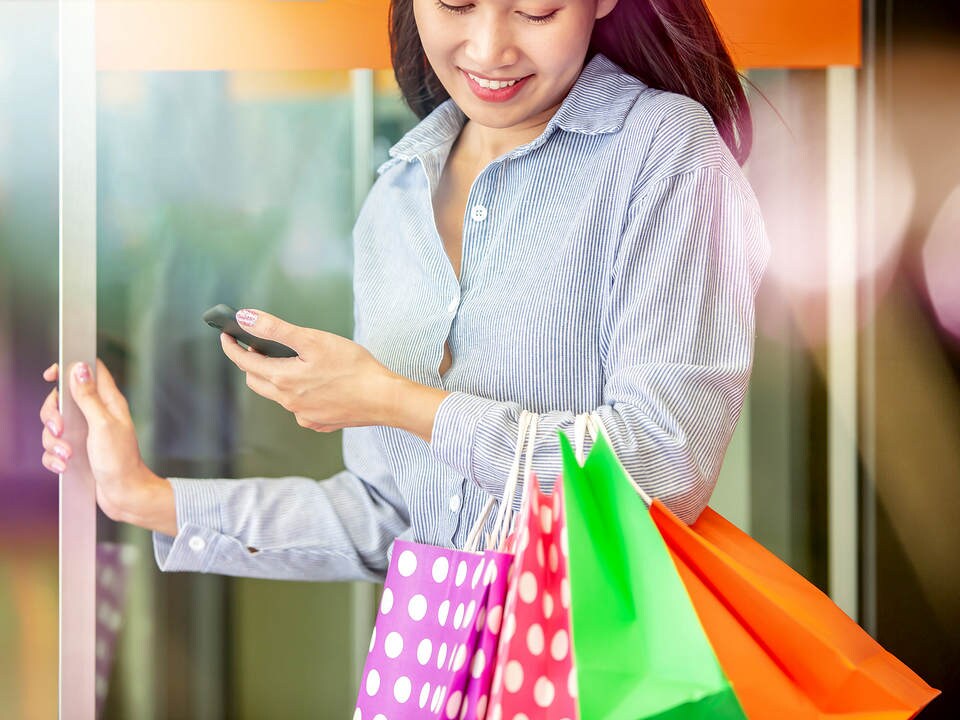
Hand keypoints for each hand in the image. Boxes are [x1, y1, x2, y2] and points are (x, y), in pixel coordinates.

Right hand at [39, 360, 174, 533]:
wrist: (124, 495)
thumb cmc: (121, 461)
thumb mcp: (103, 425)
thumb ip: (89, 397)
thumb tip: (79, 368)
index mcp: (108, 402)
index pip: (89, 371)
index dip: (69, 368)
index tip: (51, 375)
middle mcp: (96, 414)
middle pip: (62, 400)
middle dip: (53, 414)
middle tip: (60, 429)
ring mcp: (86, 433)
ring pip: (55, 426)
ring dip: (54, 441)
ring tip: (68, 455)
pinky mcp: (77, 451)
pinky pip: (55, 448)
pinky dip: (54, 457)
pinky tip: (64, 465)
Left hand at [220, 309, 404, 431]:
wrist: (384, 399)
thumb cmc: (353, 367)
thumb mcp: (313, 340)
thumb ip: (276, 329)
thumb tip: (246, 318)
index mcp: (283, 379)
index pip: (245, 362)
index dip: (233, 347)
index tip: (227, 335)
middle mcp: (288, 402)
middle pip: (257, 381)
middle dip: (251, 363)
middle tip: (255, 346)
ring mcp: (304, 415)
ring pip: (279, 395)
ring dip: (276, 378)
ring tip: (290, 361)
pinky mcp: (320, 422)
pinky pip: (299, 407)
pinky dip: (298, 393)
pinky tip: (316, 384)